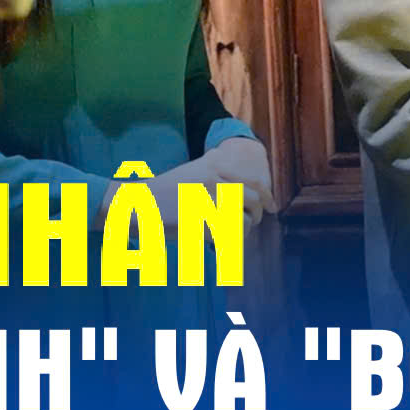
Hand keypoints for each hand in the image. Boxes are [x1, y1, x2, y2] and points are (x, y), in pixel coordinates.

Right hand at [95, 145, 271, 235]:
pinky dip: (228, 241)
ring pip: (243, 220)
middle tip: (255, 221)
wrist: (137, 204)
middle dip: (257, 214)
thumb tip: (237, 184)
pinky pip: (226, 236)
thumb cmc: (166, 193)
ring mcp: (206, 201)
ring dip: (244, 229)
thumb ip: (213, 172)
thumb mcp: (191, 173)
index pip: (254, 182)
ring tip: (237, 233)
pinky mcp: (198, 222)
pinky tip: (222, 242)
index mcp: (214, 168)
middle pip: (253, 201)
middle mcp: (214, 182)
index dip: (267, 197)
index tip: (272, 207)